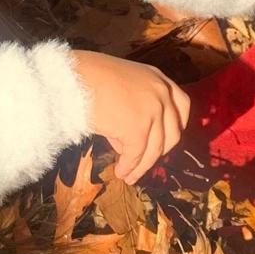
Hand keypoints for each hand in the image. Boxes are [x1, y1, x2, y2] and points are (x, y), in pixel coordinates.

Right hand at [72, 50, 190, 184]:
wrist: (72, 77)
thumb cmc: (87, 78)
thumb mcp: (120, 86)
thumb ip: (133, 109)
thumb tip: (128, 144)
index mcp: (158, 78)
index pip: (182, 104)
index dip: (176, 126)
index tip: (167, 140)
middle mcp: (161, 92)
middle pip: (173, 131)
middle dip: (160, 152)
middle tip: (145, 162)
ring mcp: (152, 109)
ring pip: (155, 148)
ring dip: (142, 166)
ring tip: (129, 176)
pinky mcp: (137, 127)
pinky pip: (136, 154)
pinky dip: (129, 167)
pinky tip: (120, 172)